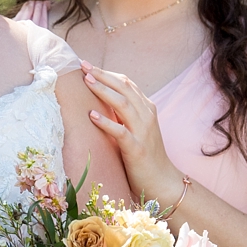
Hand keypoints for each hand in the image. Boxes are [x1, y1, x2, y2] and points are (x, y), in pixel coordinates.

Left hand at [79, 63, 183, 202]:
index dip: (107, 73)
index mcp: (146, 109)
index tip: (88, 66)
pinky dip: (106, 122)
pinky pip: (121, 132)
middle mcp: (146, 116)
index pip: (126, 83)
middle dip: (102, 75)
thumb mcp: (136, 129)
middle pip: (124, 88)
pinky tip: (91, 115)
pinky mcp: (137, 149)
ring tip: (86, 81)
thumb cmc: (145, 156)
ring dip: (103, 91)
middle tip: (83, 66)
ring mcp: (143, 131)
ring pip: (123, 104)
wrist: (162, 181)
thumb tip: (102, 102)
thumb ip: (125, 114)